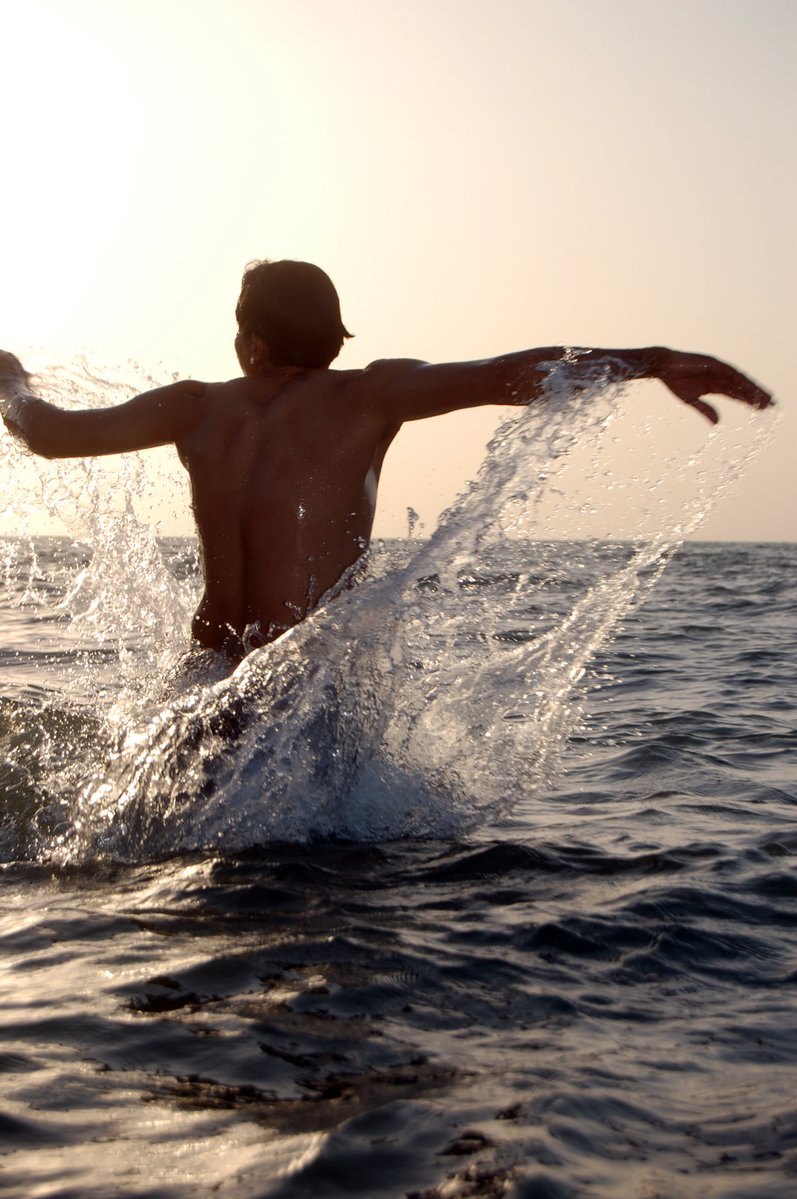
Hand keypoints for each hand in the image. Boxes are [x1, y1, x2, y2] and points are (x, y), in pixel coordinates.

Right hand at [655, 349, 772, 423]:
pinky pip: (730, 373)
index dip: (749, 401)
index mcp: (715, 386)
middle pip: (742, 387)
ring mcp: (718, 369)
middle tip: (771, 405)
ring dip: (752, 388)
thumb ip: (705, 410)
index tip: (761, 409)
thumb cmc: (675, 381)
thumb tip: (718, 423)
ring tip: (765, 397)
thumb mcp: (692, 400)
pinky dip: (740, 379)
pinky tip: (749, 386)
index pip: (736, 394)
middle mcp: (720, 377)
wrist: (664, 367)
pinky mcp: (714, 363)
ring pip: (740, 380)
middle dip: (756, 396)